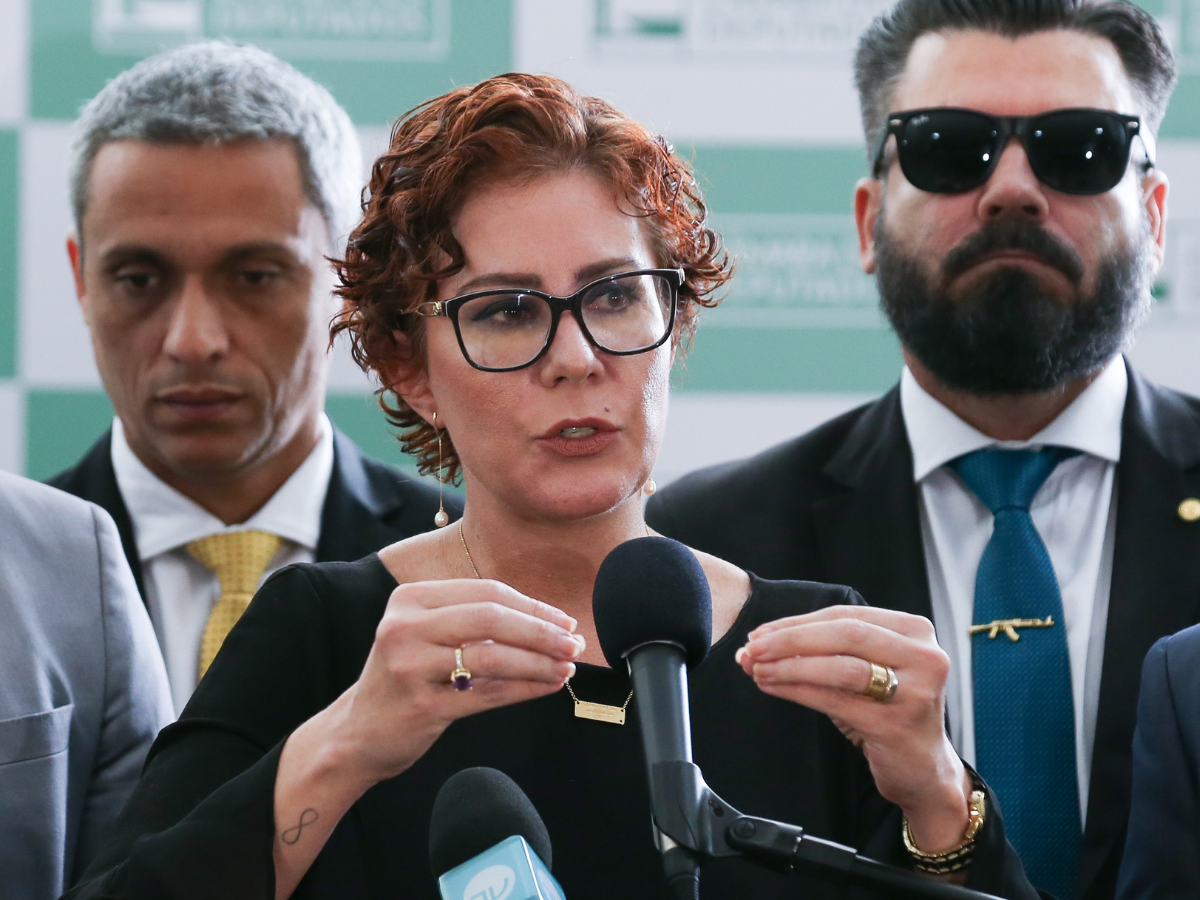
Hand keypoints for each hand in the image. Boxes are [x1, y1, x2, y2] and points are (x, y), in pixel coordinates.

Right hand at [272, 579, 582, 897]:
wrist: (356, 734)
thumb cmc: (405, 680)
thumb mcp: (426, 635)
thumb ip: (474, 621)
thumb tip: (550, 621)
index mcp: (409, 598)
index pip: (486, 593)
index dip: (532, 606)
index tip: (565, 620)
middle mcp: (404, 626)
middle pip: (491, 618)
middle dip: (542, 630)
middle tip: (574, 643)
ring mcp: (408, 666)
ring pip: (492, 657)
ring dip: (539, 662)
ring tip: (567, 666)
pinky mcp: (420, 706)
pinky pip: (487, 694)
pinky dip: (525, 689)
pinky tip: (548, 686)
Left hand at [736, 606, 969, 852]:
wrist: (923, 769)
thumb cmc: (887, 711)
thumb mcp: (867, 669)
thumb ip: (824, 649)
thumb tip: (760, 640)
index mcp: (915, 631)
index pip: (845, 615)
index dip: (798, 622)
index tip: (760, 631)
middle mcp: (923, 656)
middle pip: (844, 634)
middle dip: (791, 639)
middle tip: (752, 647)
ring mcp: (913, 691)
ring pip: (840, 667)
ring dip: (790, 665)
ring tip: (757, 668)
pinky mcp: (895, 724)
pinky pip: (836, 700)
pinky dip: (798, 690)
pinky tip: (772, 686)